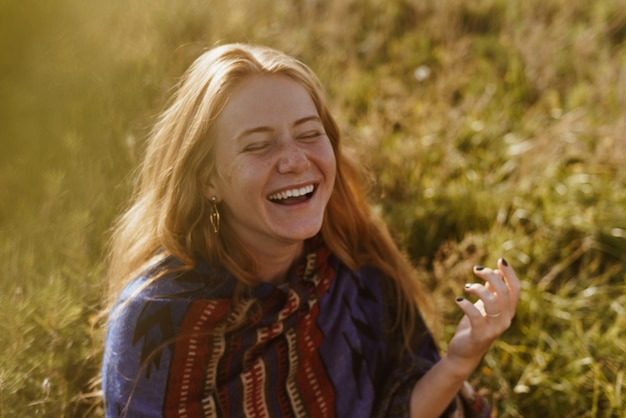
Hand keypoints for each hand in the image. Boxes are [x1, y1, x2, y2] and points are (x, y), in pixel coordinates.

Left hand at [445, 258, 520, 374]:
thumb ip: (491, 291)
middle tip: (476, 270)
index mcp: (508, 311)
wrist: (464, 352)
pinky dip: (465, 304)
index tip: (500, 260)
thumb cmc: (474, 326)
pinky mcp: (480, 334)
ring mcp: (494, 328)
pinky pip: (475, 315)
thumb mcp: (483, 306)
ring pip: (492, 301)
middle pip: (503, 291)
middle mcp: (505, 320)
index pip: (515, 289)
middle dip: (489, 276)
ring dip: (478, 289)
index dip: (510, 274)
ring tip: (466, 287)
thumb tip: (496, 271)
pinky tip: (458, 300)